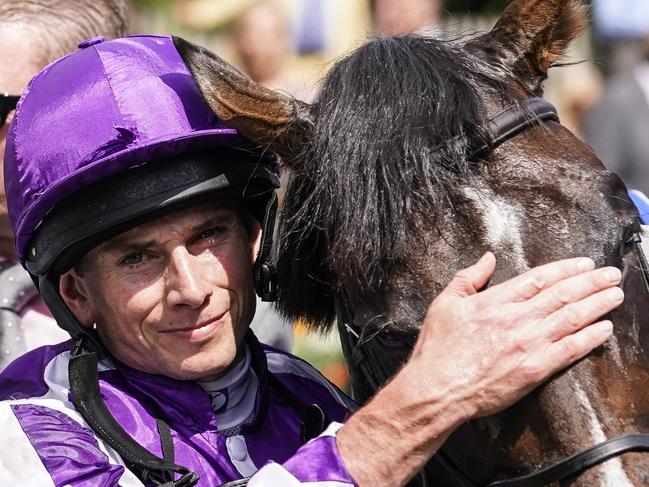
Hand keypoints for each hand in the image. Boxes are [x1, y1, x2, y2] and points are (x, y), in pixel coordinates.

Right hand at [337, 253, 621, 485]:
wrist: (437, 388)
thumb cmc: (437, 348)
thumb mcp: (445, 303)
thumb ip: (468, 278)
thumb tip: (487, 258)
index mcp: (496, 300)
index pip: (539, 279)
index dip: (565, 269)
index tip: (584, 264)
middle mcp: (516, 318)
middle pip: (562, 295)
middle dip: (591, 282)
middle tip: (612, 274)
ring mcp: (528, 344)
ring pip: (571, 318)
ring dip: (597, 304)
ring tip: (616, 294)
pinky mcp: (535, 369)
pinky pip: (570, 350)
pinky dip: (590, 337)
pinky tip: (605, 328)